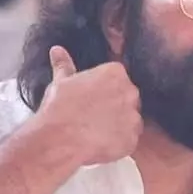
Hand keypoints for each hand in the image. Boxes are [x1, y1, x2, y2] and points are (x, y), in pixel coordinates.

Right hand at [37, 46, 141, 164]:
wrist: (61, 140)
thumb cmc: (59, 109)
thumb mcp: (60, 83)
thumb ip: (64, 66)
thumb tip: (57, 50)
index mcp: (115, 73)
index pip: (116, 79)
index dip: (101, 91)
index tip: (89, 100)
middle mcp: (130, 92)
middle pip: (126, 98)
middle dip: (112, 106)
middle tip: (91, 116)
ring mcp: (134, 116)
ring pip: (129, 120)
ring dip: (116, 125)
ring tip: (93, 131)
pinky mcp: (133, 138)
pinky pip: (128, 139)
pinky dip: (117, 142)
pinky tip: (99, 143)